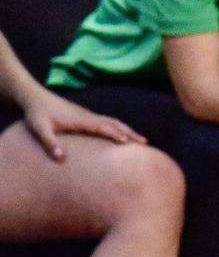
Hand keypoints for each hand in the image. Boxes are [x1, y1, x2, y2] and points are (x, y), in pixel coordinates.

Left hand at [21, 94, 145, 161]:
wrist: (36, 98)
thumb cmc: (37, 115)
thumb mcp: (39, 130)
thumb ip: (50, 143)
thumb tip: (61, 158)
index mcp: (80, 120)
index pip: (102, 127)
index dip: (115, 134)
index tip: (128, 143)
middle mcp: (88, 117)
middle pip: (114, 124)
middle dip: (130, 133)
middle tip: (145, 143)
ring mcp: (89, 115)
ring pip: (114, 122)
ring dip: (128, 130)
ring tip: (141, 140)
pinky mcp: (87, 116)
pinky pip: (109, 122)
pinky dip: (120, 128)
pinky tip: (123, 134)